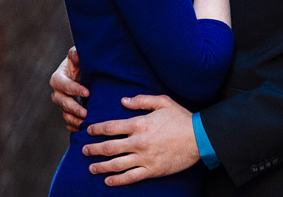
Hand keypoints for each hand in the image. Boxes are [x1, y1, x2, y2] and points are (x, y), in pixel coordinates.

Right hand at [50, 46, 88, 132]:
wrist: (86, 73)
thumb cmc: (82, 62)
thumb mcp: (79, 56)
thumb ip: (76, 54)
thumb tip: (76, 55)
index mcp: (59, 77)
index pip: (62, 84)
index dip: (73, 89)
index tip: (87, 93)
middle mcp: (58, 92)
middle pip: (61, 101)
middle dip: (73, 108)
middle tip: (85, 112)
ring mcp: (63, 103)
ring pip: (64, 113)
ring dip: (74, 119)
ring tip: (85, 123)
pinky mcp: (69, 112)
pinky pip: (68, 122)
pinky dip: (74, 127)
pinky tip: (83, 130)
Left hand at [82, 95, 198, 185]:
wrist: (199, 137)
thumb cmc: (181, 118)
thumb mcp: (162, 102)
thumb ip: (141, 101)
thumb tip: (123, 101)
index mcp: (139, 124)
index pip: (111, 128)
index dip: (97, 129)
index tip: (89, 131)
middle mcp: (138, 142)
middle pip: (109, 147)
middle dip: (93, 149)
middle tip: (84, 150)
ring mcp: (144, 158)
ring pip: (116, 164)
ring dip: (101, 167)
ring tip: (91, 168)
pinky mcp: (152, 170)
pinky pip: (131, 177)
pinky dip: (118, 180)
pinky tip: (108, 181)